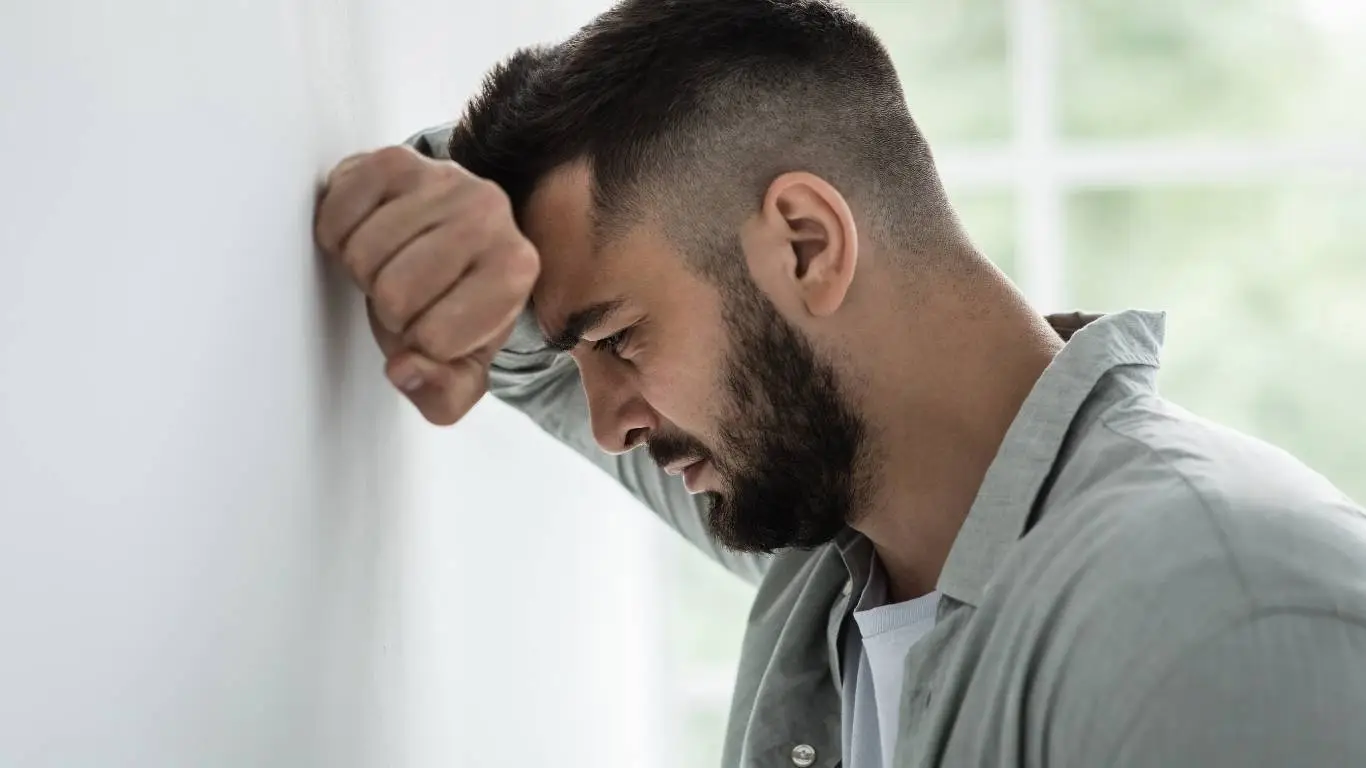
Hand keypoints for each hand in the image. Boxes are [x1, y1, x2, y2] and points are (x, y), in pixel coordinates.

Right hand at [315, 145, 539, 424]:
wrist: (444, 235)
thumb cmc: (453, 305)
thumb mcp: (460, 368)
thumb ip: (443, 394)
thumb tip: (405, 370)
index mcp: (515, 271)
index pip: (436, 339)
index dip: (420, 345)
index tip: (434, 326)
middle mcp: (491, 214)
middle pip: (394, 294)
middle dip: (388, 308)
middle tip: (407, 293)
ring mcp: (445, 178)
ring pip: (362, 254)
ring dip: (363, 271)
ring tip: (391, 263)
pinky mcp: (397, 159)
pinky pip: (338, 214)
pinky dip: (338, 236)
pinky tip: (368, 233)